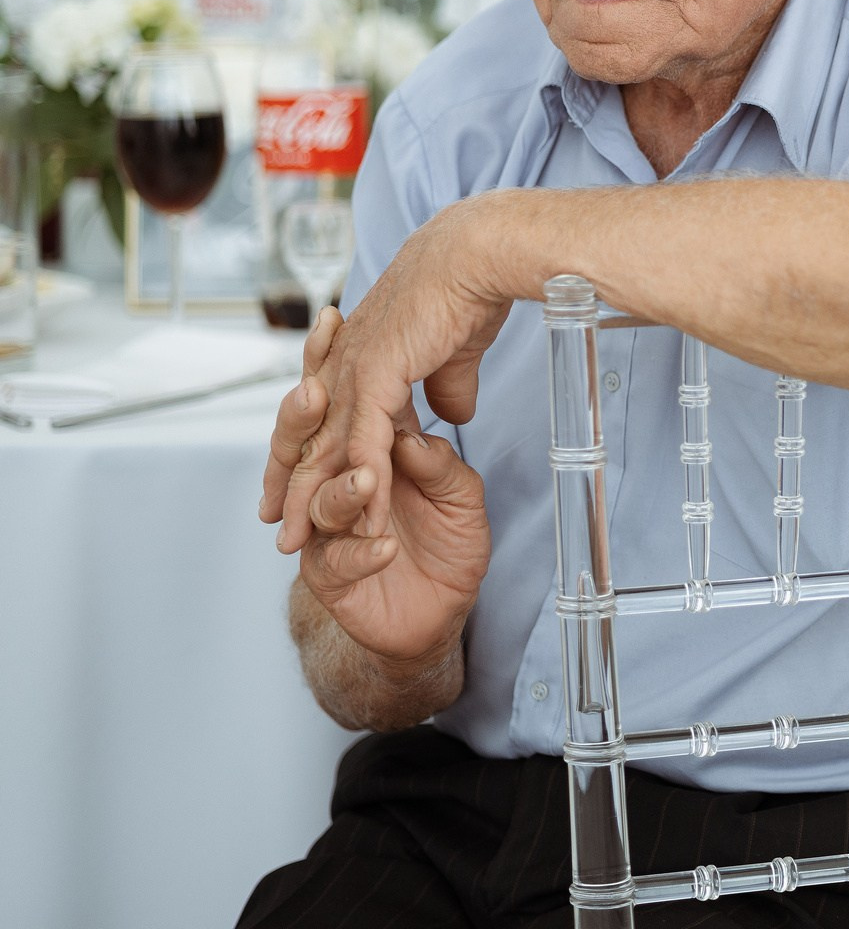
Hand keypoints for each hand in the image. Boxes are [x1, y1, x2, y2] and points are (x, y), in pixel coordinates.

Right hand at [264, 313, 490, 661]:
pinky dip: (361, 552)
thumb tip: (410, 436)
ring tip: (365, 477)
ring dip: (339, 487)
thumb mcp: (460, 496)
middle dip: (304, 418)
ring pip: (317, 500)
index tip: (332, 322)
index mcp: (360, 452)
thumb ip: (437, 464)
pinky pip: (338, 562)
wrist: (439, 611)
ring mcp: (326, 529)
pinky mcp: (330, 575)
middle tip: (316, 392)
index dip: (327, 362)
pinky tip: (384, 548)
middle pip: (303, 442)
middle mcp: (333, 483)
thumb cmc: (447, 542)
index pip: (338, 399)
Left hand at [265, 195, 515, 552]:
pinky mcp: (377, 377)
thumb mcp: (454, 353)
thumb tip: (454, 414)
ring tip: (302, 542)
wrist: (474, 255)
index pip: (324, 418)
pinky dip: (365, 487)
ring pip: (326, 451)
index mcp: (360, 355)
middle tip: (280, 533)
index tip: (298, 489)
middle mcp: (346, 365)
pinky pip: (365, 446)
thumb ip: (447, 386)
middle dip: (291, 489)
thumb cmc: (468, 289)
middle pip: (308, 440)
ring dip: (314, 501)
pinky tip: (366, 520)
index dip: (309, 456)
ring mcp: (355, 372)